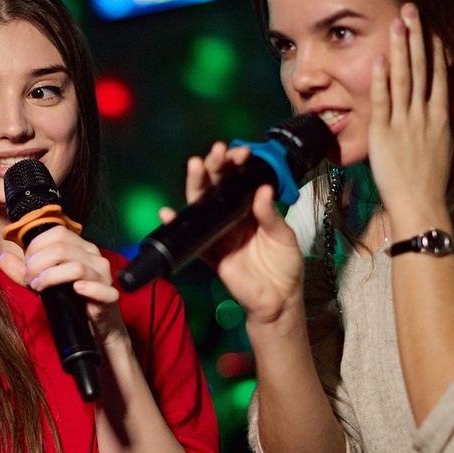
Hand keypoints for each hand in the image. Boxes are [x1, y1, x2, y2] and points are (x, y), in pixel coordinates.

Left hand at [0, 226, 126, 346]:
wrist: (94, 324)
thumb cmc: (69, 298)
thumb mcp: (41, 282)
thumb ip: (22, 271)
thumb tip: (2, 257)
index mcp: (79, 247)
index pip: (57, 233)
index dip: (36, 246)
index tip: (27, 264)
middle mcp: (93, 256)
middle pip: (62, 249)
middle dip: (38, 264)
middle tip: (30, 279)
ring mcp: (103, 275)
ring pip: (77, 267)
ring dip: (51, 277)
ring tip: (40, 287)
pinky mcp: (110, 295)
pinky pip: (100, 288)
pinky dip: (85, 288)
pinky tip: (73, 291)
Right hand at [166, 142, 303, 324]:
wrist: (277, 299)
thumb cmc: (284, 266)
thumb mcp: (283, 237)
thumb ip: (271, 216)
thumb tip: (262, 190)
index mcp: (251, 207)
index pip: (240, 179)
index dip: (237, 164)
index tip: (240, 153)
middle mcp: (232, 215)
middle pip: (217, 185)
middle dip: (216, 165)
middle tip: (218, 152)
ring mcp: (218, 231)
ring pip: (202, 202)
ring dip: (196, 183)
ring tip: (197, 165)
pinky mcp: (208, 249)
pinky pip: (189, 235)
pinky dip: (175, 223)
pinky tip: (169, 213)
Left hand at [368, 4, 453, 234]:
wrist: (420, 204)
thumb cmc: (432, 176)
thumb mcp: (449, 142)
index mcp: (440, 115)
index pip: (438, 73)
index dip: (433, 46)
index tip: (429, 23)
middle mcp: (425, 114)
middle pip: (421, 68)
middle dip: (416, 37)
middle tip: (411, 9)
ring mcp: (405, 122)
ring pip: (403, 79)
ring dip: (400, 49)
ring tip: (397, 24)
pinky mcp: (384, 133)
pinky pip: (383, 101)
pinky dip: (381, 80)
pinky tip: (379, 59)